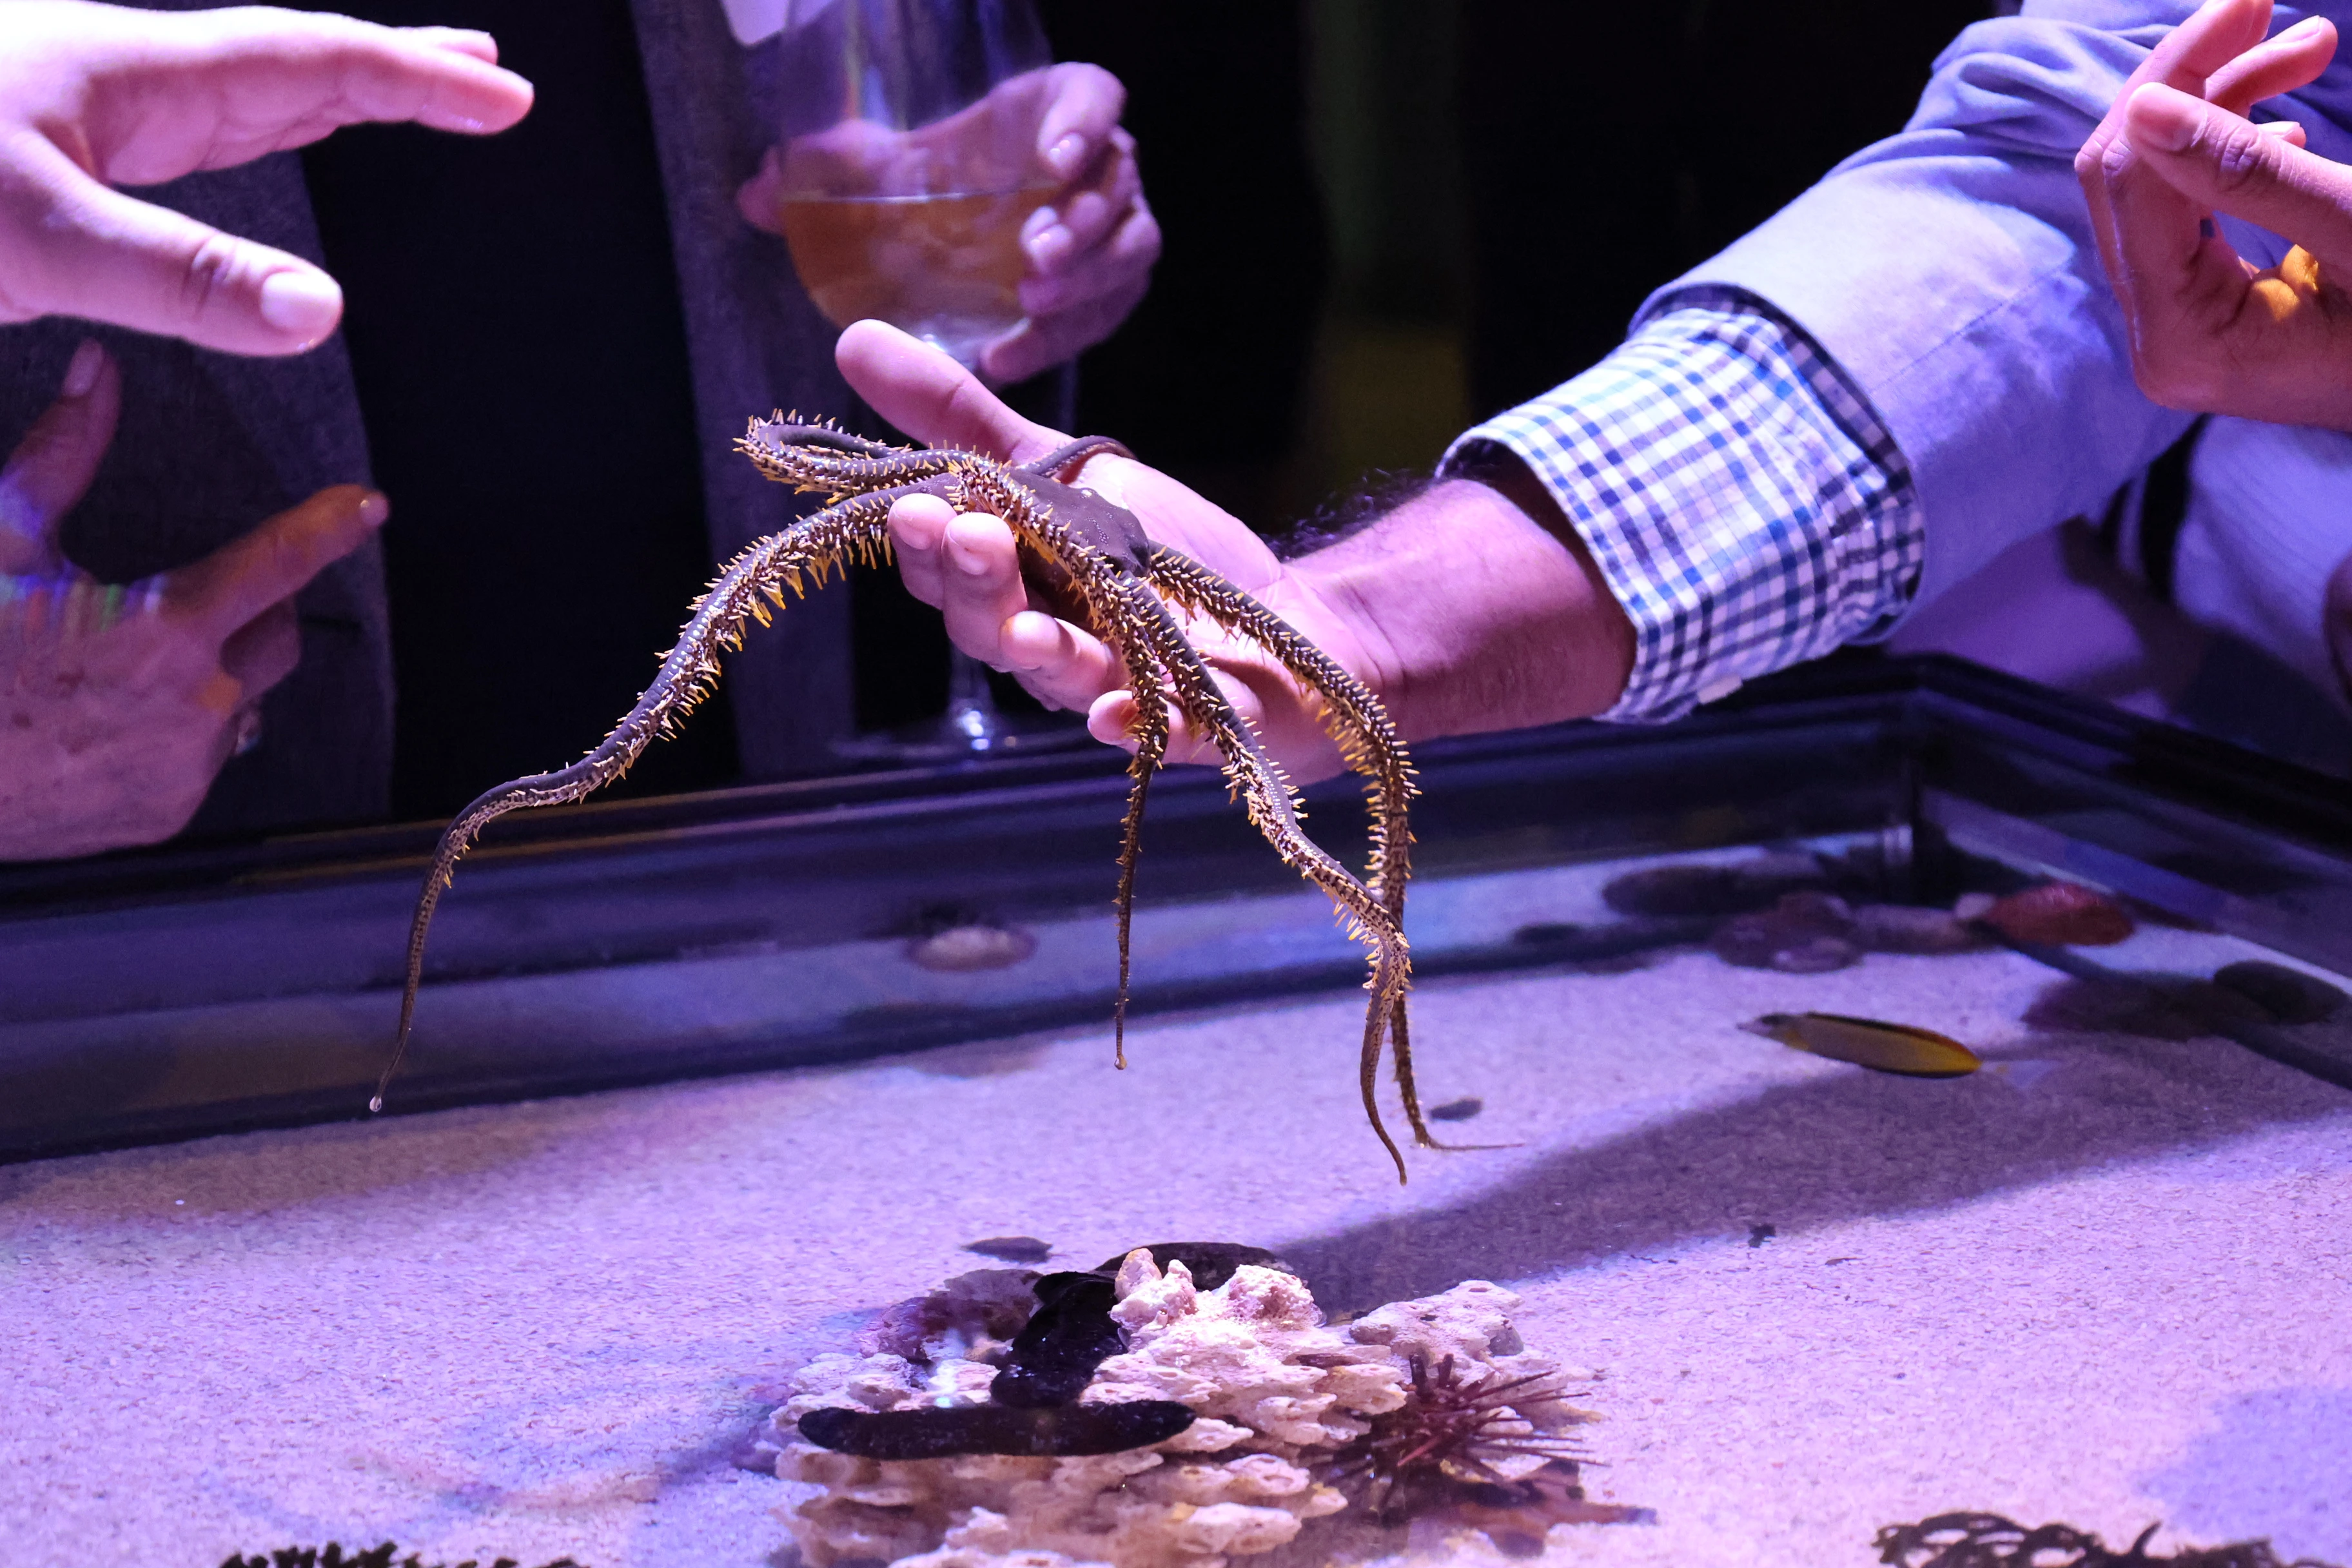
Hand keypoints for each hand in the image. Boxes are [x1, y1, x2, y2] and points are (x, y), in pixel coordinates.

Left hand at [0, 1, 531, 355]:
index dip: (419, 78)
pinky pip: (188, 134)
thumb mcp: (30, 237)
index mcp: (130, 74)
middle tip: (486, 76)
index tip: (507, 96)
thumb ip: (180, 277)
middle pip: (291, 63)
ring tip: (396, 99)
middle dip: (398, 70)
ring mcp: (83, 110)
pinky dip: (254, 133)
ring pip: (240, 96)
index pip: (312, 64)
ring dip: (331, 97)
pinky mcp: (51, 152)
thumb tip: (324, 312)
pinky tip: (250, 144)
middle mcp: (116, 80)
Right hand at [0, 341, 387, 859]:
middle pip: (279, 636)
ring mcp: (186, 766)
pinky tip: (116, 716)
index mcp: (165, 628)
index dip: (330, 526)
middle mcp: (196, 702)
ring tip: (136, 662)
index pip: (282, 562)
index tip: (368, 506)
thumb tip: (97, 368)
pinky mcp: (168, 811)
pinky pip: (206, 757)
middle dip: (262, 606)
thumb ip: (62, 453)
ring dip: (215, 672)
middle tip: (210, 591)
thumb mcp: (1, 539)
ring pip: (245, 701)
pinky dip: (181, 728)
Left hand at [741, 63, 1157, 383]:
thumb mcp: (879, 174)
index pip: (1095, 97)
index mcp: (1054, 111)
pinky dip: (1064, 336)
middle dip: (1082, 224)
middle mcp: (1098, 165)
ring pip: (1130, 248)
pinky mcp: (1110, 286)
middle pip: (1116, 184)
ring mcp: (1114, 227)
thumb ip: (826, 175)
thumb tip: (756, 193)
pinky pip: (1108, 310)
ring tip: (1031, 306)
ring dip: (1088, 282)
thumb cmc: (929, 189)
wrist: (951, 237)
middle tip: (1033, 261)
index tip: (1052, 159)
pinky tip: (1007, 354)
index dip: (1084, 123)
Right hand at [835, 321, 1632, 782]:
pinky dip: (1133, 729)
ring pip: (1065, 681)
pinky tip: (1111, 715)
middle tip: (972, 533)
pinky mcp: (1194, 726)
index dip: (931, 548)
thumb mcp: (1060, 469)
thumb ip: (960, 417)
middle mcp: (1055, 651)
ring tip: (1024, 624)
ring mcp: (1122, 692)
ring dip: (1041, 653)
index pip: (951, 578)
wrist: (1289, 616)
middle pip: (994, 632)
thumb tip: (852, 339)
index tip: (916, 504)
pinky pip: (1157, 735)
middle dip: (979, 586)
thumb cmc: (1166, 555)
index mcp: (1015, 593)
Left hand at [2077, 0, 2351, 426]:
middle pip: (2128, 175)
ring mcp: (2175, 324)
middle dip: (2192, 80)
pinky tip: (2287, 122)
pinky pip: (2188, 208)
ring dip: (2226, 101)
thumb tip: (2145, 106)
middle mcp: (2159, 337)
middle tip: (2263, 4)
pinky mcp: (2201, 306)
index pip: (2132, 179)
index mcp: (2180, 340)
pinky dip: (2232, 148)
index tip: (2249, 0)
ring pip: (2158, 181)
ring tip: (2310, 44)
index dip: (2178, 76)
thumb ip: (2248, 175)